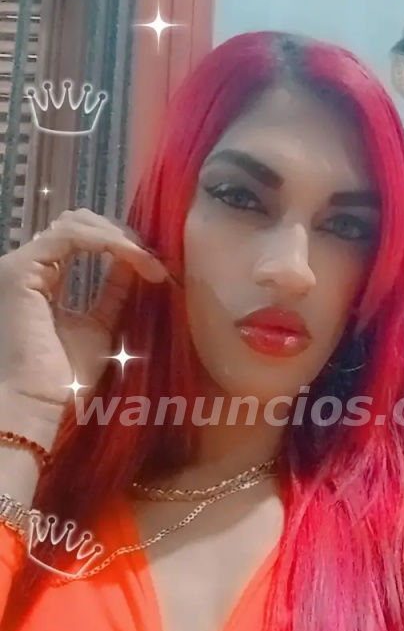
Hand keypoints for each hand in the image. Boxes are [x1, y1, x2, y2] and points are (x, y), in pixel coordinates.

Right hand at [0, 208, 167, 408]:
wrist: (43, 406)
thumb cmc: (68, 381)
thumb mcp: (102, 327)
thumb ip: (114, 294)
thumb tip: (136, 264)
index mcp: (42, 281)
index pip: (80, 240)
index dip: (120, 243)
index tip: (156, 265)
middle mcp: (28, 268)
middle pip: (78, 224)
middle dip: (121, 235)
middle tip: (155, 259)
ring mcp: (20, 267)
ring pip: (75, 224)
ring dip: (119, 238)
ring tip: (149, 261)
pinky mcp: (20, 271)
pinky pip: (70, 237)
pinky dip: (108, 242)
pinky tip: (134, 257)